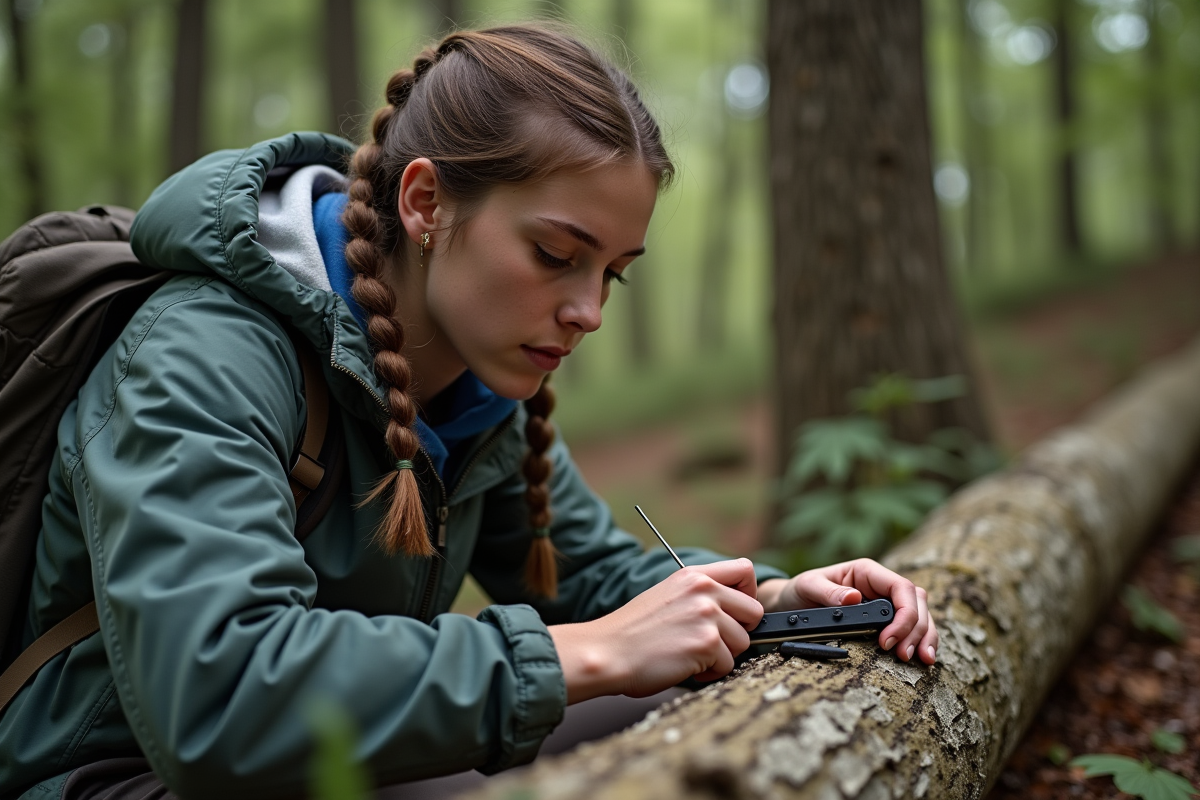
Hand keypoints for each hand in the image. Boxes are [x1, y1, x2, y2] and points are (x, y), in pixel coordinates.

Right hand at [549, 559, 761, 702]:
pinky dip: (709, 673)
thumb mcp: (666, 596)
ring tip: (691, 656)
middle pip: (754, 611)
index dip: (747, 594)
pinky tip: (685, 666)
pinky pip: (727, 665)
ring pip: (743, 642)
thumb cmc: (632, 632)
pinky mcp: (707, 643)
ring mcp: (707, 615)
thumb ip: (698, 595)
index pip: (745, 570)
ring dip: (721, 656)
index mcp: (693, 576)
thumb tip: (731, 611)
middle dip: (738, 632)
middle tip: (711, 642)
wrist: (607, 652)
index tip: (735, 613)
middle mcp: (703, 590)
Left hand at [757, 558, 937, 664]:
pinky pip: (912, 627)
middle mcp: (881, 584)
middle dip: (916, 629)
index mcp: (867, 571)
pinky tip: (922, 657)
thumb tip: (853, 597)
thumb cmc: (801, 590)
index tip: (887, 640)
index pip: (901, 587)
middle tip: (904, 655)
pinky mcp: (887, 618)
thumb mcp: (808, 586)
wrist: (793, 602)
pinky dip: (920, 641)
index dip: (904, 614)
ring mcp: (886, 601)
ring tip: (921, 659)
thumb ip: (828, 592)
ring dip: (925, 636)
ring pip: (920, 615)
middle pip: (917, 602)